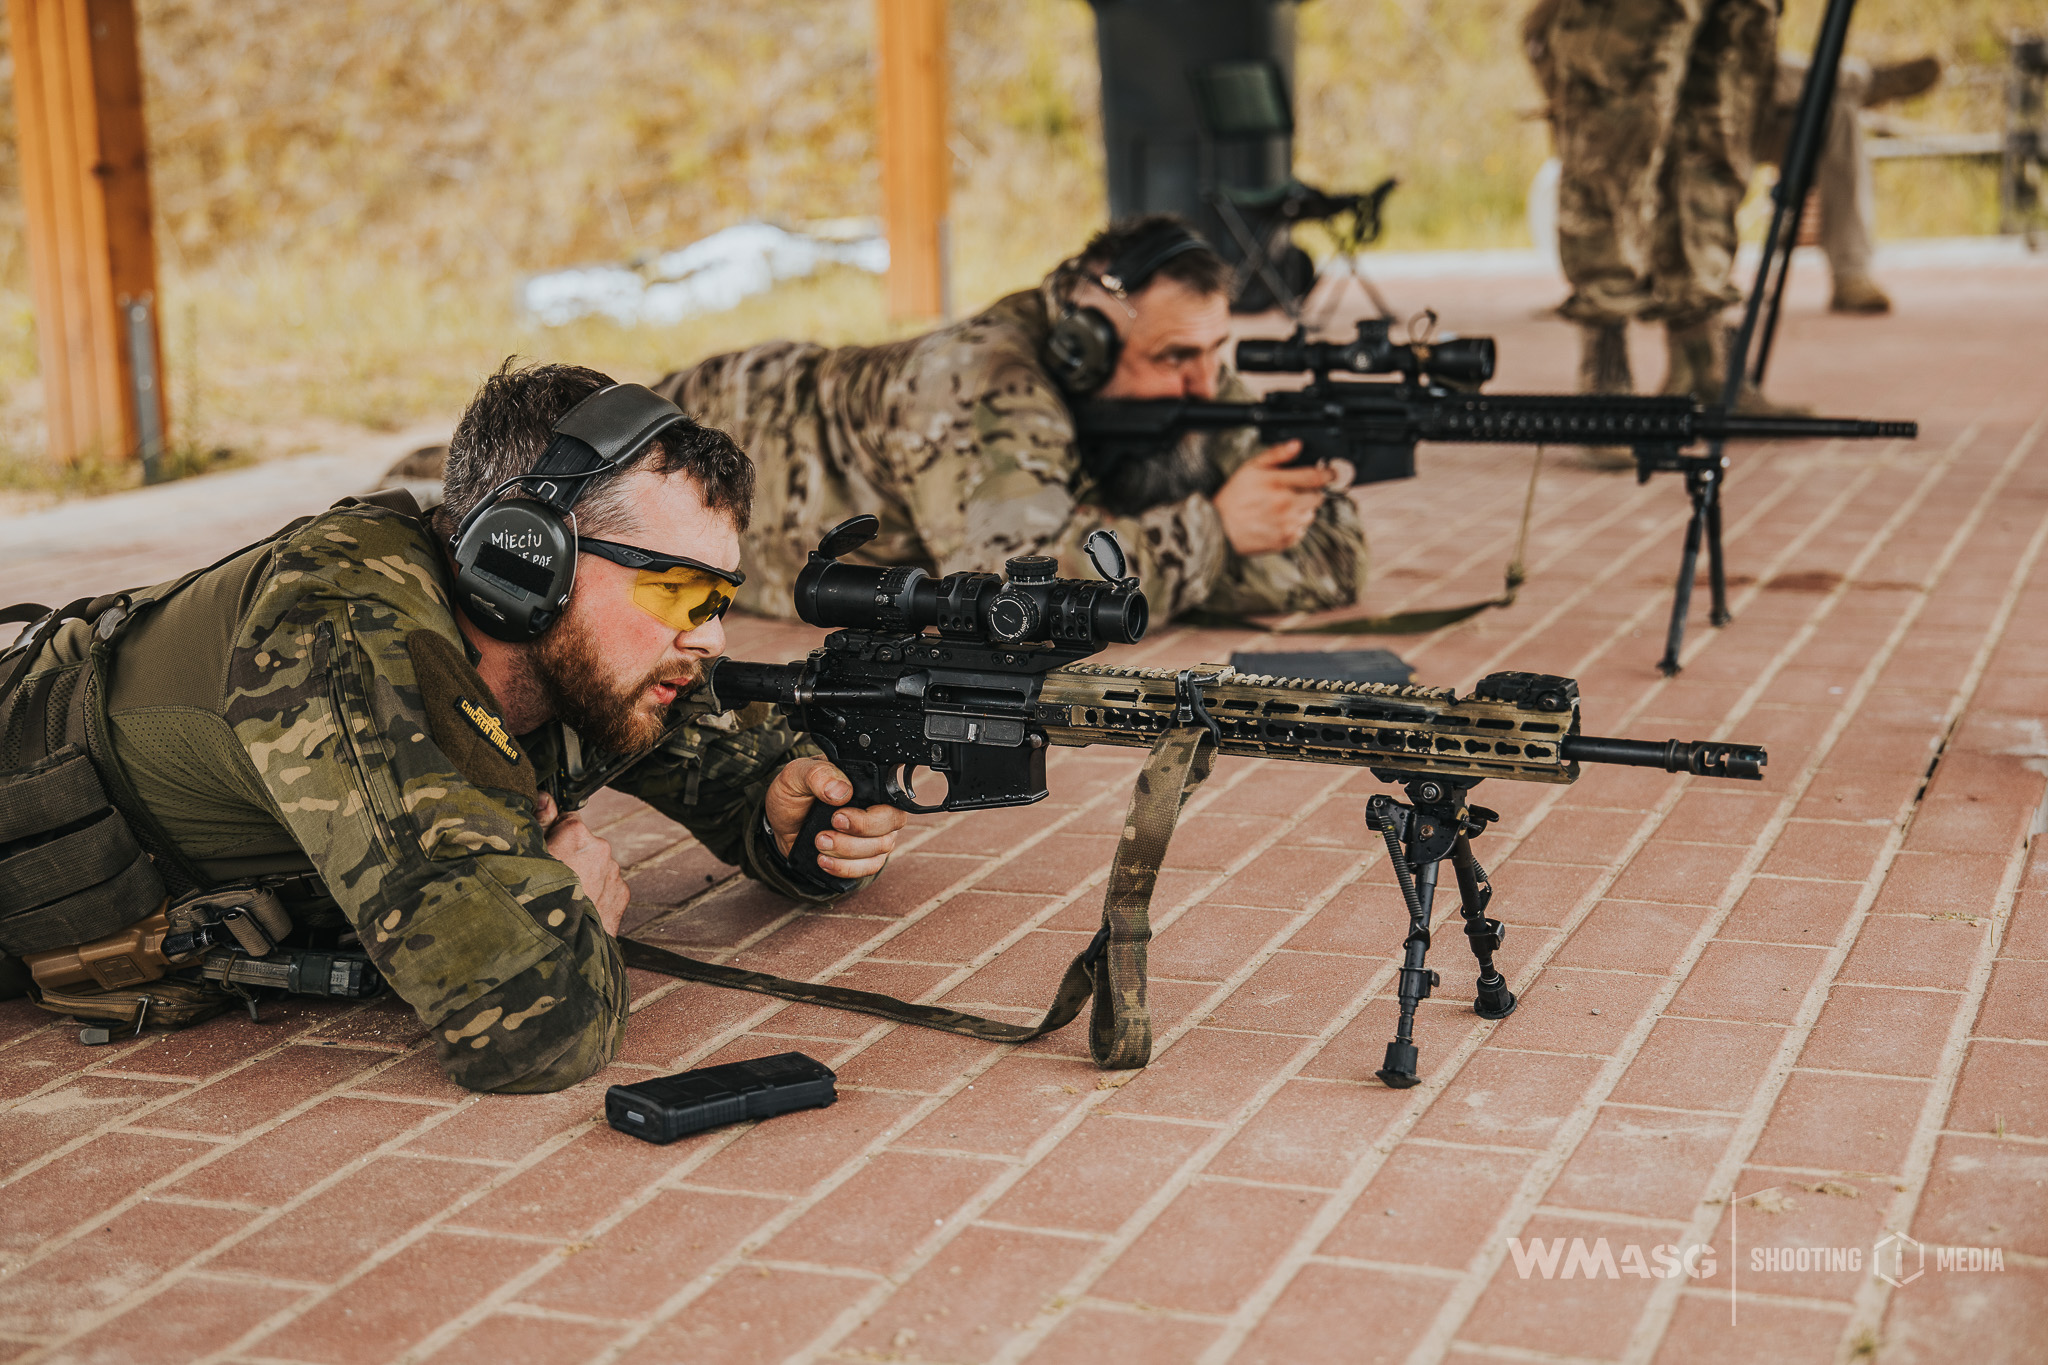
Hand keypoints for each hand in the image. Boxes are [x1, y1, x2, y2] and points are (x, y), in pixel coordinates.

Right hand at [535, 793, 628, 935]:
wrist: (561, 947)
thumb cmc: (536, 900)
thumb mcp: (527, 857)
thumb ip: (538, 822)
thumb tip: (546, 798)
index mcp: (576, 833)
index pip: (567, 820)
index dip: (553, 836)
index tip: (546, 852)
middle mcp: (601, 848)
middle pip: (583, 844)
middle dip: (571, 857)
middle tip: (552, 879)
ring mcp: (614, 872)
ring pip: (597, 866)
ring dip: (584, 876)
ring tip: (565, 898)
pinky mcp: (622, 894)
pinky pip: (608, 887)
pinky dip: (596, 894)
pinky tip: (580, 908)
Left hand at [764, 756, 908, 878]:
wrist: (782, 823)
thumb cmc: (795, 794)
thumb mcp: (796, 775)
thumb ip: (818, 774)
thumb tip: (842, 791)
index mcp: (868, 783)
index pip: (892, 796)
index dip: (870, 812)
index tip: (838, 816)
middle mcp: (879, 807)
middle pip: (892, 823)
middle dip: (858, 832)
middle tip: (826, 832)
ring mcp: (876, 833)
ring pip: (881, 847)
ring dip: (847, 851)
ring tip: (819, 843)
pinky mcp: (868, 856)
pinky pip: (870, 867)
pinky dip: (846, 868)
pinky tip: (824, 861)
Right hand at [1212, 441, 1330, 554]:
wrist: (1220, 529)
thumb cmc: (1234, 497)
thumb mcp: (1250, 468)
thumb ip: (1276, 455)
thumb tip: (1296, 445)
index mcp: (1278, 485)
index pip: (1315, 477)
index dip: (1327, 473)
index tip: (1330, 473)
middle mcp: (1286, 505)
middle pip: (1318, 497)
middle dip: (1311, 492)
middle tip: (1296, 491)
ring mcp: (1287, 525)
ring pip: (1311, 514)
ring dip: (1303, 509)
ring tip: (1283, 508)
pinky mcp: (1286, 540)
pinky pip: (1302, 530)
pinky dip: (1295, 525)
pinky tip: (1278, 521)